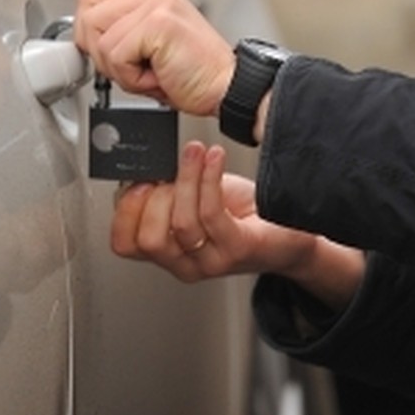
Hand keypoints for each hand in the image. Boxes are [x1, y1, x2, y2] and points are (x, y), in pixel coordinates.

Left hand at [74, 0, 233, 114]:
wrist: (228, 89)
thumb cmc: (194, 76)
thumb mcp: (150, 48)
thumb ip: (121, 34)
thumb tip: (85, 41)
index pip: (92, 2)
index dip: (93, 36)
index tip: (113, 59)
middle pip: (87, 14)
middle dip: (101, 53)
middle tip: (135, 68)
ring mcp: (157, 3)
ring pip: (98, 38)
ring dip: (119, 69)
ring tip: (151, 72)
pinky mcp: (158, 22)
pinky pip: (115, 55)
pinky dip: (131, 78)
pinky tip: (158, 76)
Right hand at [112, 141, 365, 311]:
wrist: (289, 231)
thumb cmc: (242, 213)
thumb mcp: (195, 197)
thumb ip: (167, 188)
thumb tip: (146, 163)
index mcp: (169, 252)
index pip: (125, 245)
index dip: (125, 211)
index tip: (138, 179)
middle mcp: (186, 263)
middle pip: (148, 240)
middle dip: (154, 196)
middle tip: (169, 170)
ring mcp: (212, 261)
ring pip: (181, 224)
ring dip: (186, 178)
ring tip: (196, 152)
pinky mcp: (238, 249)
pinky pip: (212, 214)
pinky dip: (208, 178)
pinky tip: (213, 158)